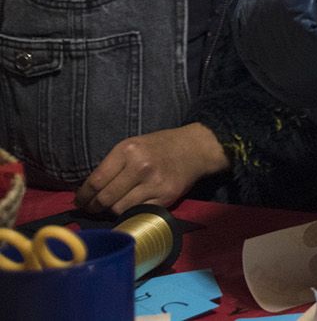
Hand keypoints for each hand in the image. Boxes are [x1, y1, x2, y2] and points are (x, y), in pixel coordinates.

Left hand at [75, 123, 228, 213]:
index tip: (80, 201)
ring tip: (110, 207)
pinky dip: (129, 213)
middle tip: (91, 208)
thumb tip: (88, 190)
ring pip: (119, 209)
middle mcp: (140, 167)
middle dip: (94, 207)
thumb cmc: (159, 146)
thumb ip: (112, 165)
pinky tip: (129, 207)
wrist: (194, 148)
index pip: (96, 181)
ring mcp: (154, 183)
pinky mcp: (165, 197)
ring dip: (111, 211)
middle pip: (105, 198)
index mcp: (128, 150)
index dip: (83, 196)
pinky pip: (137, 212)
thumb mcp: (133, 145)